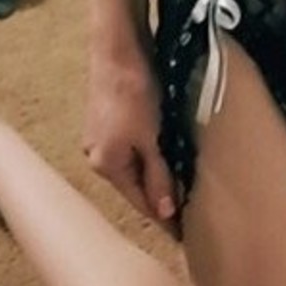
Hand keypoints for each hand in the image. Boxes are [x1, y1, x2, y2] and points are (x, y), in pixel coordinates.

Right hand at [83, 41, 180, 237]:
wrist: (119, 49)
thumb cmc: (135, 94)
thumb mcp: (151, 139)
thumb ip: (158, 175)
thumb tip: (165, 211)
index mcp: (106, 164)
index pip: (139, 202)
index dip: (163, 219)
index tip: (183, 236)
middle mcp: (97, 155)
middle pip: (134, 186)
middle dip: (158, 199)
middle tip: (188, 217)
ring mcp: (101, 137)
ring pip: (134, 166)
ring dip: (155, 177)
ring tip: (180, 191)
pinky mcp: (109, 120)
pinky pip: (132, 150)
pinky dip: (149, 157)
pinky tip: (164, 159)